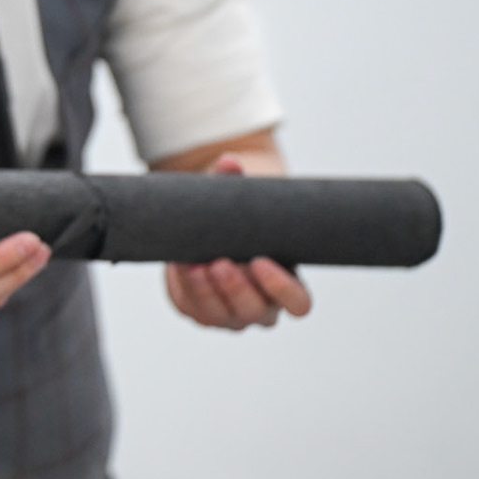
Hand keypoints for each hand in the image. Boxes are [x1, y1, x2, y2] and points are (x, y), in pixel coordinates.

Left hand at [164, 155, 313, 329]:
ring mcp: (232, 315)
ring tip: (194, 264)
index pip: (298, 302)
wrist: (209, 225)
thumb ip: (235, 180)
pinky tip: (180, 265)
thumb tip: (229, 162)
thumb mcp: (240, 198)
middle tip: (219, 262)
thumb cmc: (239, 217)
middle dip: (236, 289)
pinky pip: (194, 309)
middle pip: (256, 312)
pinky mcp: (202, 312)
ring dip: (206, 292)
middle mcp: (263, 307)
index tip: (260, 260)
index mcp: (287, 284)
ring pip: (223, 316)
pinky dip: (186, 289)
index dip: (281, 288)